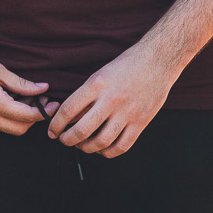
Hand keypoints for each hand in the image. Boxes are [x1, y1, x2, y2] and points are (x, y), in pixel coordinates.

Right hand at [0, 28, 47, 134]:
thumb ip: (22, 83)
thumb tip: (42, 89)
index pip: (26, 116)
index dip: (43, 112)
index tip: (52, 104)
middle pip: (17, 129)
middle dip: (33, 118)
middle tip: (41, 101)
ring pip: (4, 127)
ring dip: (18, 117)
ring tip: (25, 96)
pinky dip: (4, 114)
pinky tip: (8, 97)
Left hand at [46, 43, 171, 156]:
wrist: (159, 60)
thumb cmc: (128, 65)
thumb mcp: (101, 74)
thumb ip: (86, 96)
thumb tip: (71, 119)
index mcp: (98, 84)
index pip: (68, 110)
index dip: (56, 125)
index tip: (52, 132)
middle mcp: (111, 99)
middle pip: (81, 130)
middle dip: (67, 140)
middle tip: (64, 140)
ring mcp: (127, 112)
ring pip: (100, 142)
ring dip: (86, 148)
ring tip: (82, 145)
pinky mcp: (141, 122)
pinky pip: (121, 146)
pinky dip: (108, 152)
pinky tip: (103, 148)